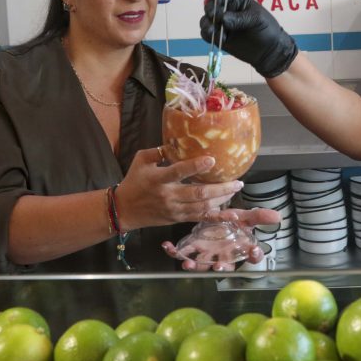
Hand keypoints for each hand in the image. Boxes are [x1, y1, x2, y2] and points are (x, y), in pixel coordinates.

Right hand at [114, 147, 242, 230]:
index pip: (179, 172)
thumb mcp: (141, 160)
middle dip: (220, 188)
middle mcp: (168, 195)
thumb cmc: (134, 181)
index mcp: (158, 179)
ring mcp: (174, 210)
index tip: (212, 159)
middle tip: (237, 181)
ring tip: (235, 190)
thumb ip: (159, 151)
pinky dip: (214, 215)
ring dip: (221, 200)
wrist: (124, 210)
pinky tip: (228, 211)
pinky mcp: (177, 219)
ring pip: (202, 207)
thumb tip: (178, 141)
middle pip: (198, 194)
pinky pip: (199, 218)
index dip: (196, 166)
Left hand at [161, 208, 281, 271]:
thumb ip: (259, 217)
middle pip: (225, 266)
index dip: (255, 255)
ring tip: (188, 264)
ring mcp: (207, 254)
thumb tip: (278, 216)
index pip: (252, 256)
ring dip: (194, 265)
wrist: (215, 219)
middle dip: (221, 268)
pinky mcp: (192, 248)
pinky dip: (173, 251)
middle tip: (219, 267)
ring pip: (201, 264)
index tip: (255, 250)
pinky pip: (182, 253)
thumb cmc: (231, 223)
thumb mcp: (245, 217)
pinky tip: (168, 247)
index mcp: (239, 249)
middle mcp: (224, 255)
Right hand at [199, 0, 297, 77]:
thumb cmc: (267, 29)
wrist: (269, 51)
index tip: (215, 6)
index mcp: (236, 0)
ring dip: (207, 25)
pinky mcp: (219, 37)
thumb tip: (223, 19)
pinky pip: (207, 35)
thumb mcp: (257, 19)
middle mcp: (226, 10)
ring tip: (214, 31)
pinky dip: (209, 36)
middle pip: (209, 6)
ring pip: (205, 21)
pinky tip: (221, 39)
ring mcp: (221, 25)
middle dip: (210, 12)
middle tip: (216, 19)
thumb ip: (240, 18)